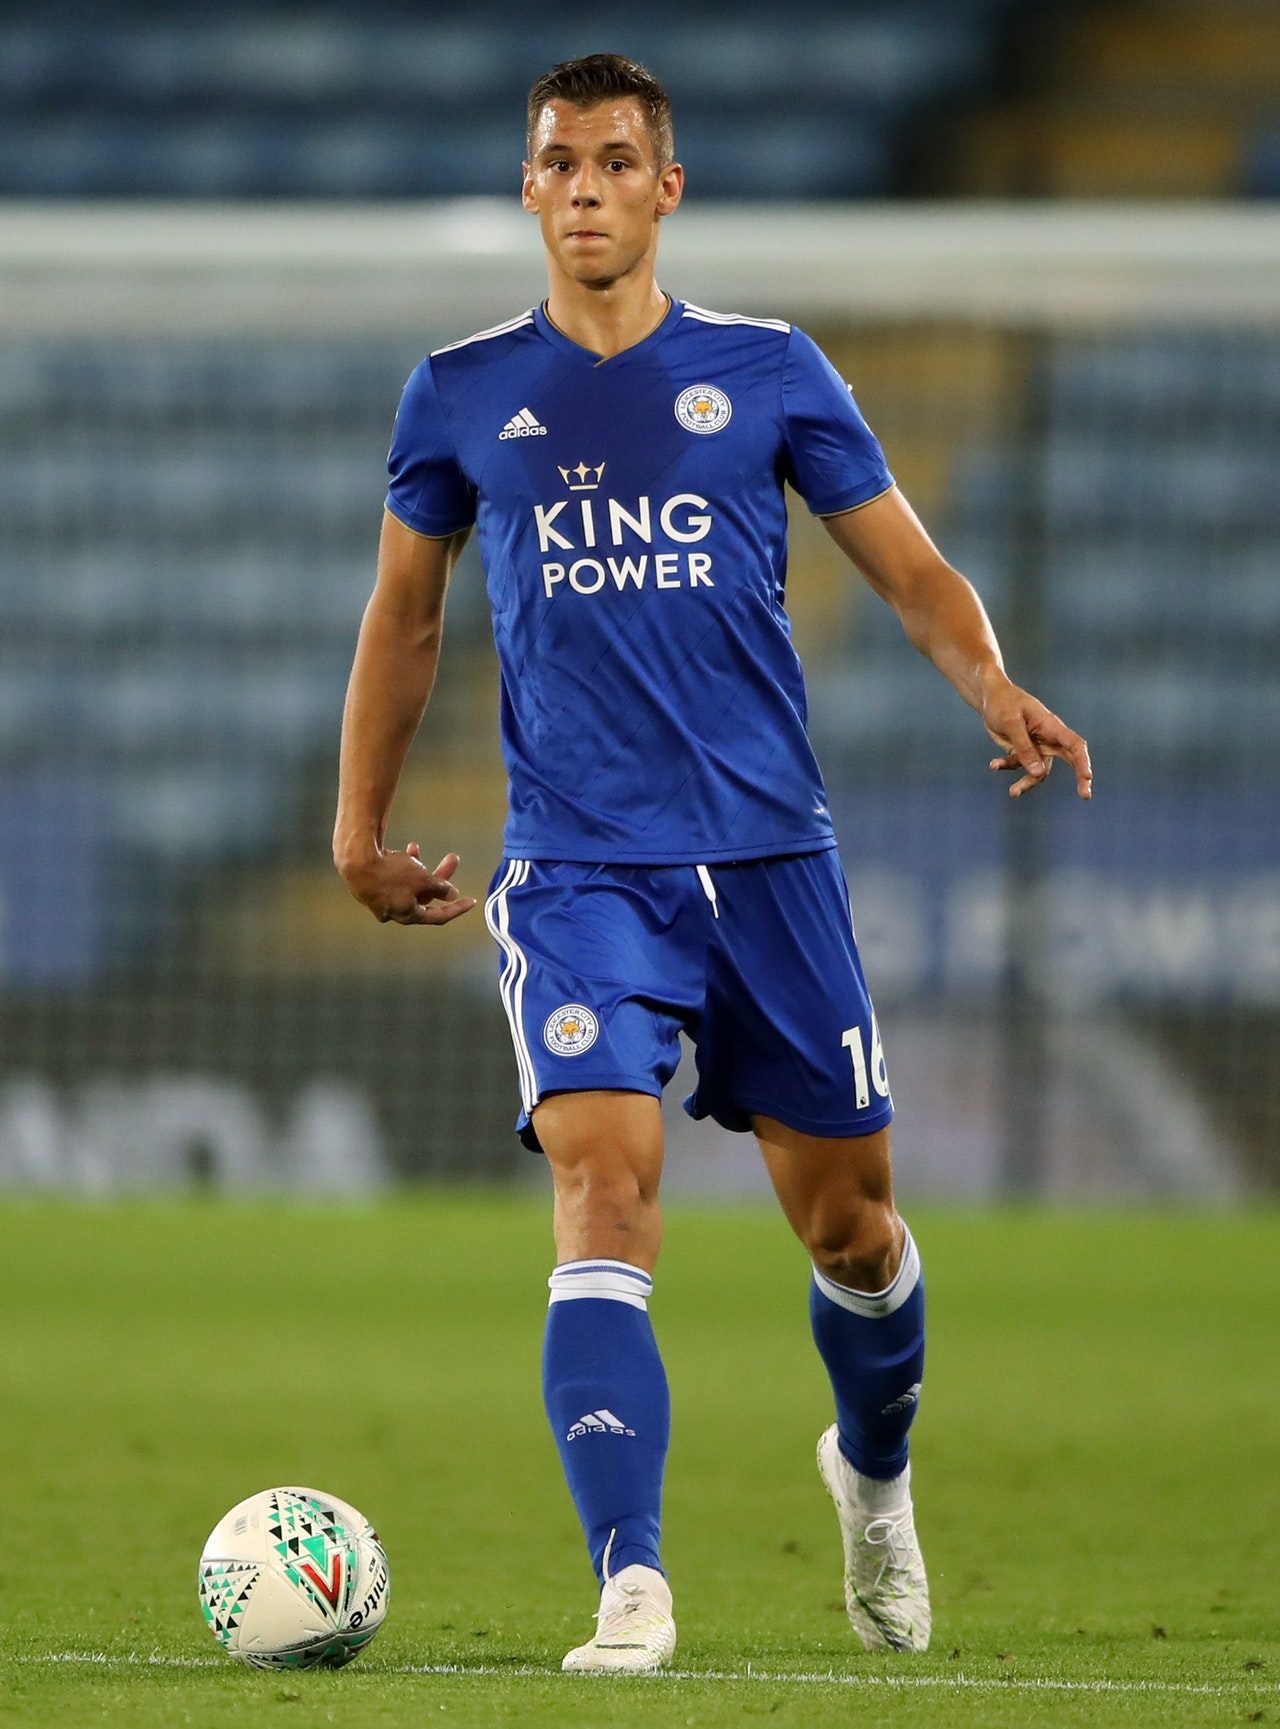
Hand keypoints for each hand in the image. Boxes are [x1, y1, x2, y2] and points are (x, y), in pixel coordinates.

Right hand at [338, 843, 477, 925]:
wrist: (355, 860)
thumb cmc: (392, 872)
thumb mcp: (423, 879)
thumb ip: (439, 887)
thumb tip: (452, 894)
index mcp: (407, 916)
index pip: (438, 917)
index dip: (456, 908)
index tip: (473, 901)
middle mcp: (393, 912)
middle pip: (424, 896)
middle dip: (439, 877)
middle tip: (453, 858)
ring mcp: (380, 901)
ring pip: (407, 885)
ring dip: (417, 867)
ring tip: (416, 848)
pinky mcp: (370, 887)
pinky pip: (393, 878)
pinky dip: (401, 867)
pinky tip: (405, 850)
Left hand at [982, 679, 1091, 799]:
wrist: (990, 698)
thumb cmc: (1004, 703)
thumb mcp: (1011, 724)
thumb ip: (1024, 748)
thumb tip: (1038, 773)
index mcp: (1051, 726)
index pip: (1074, 745)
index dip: (1083, 761)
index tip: (1087, 777)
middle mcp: (1048, 738)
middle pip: (1069, 760)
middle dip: (1079, 778)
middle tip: (1086, 796)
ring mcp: (1036, 746)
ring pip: (1038, 771)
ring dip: (1026, 783)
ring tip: (1012, 792)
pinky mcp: (1022, 752)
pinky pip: (1018, 765)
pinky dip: (1006, 766)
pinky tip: (994, 765)